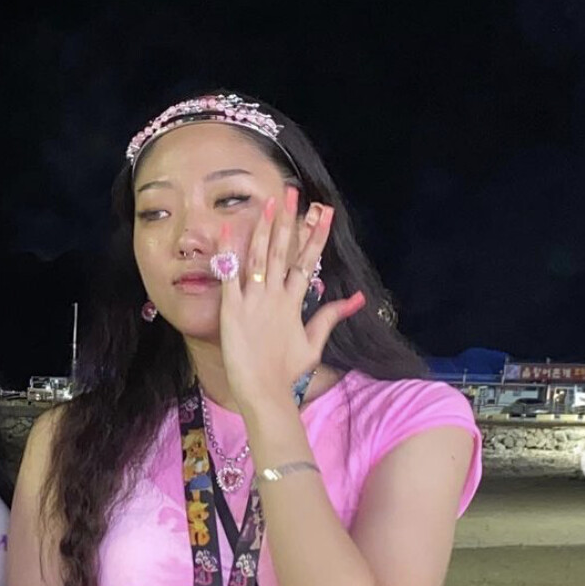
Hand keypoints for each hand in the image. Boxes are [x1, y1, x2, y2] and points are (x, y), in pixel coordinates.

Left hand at [218, 185, 363, 411]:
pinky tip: (227, 227)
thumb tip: (357, 299)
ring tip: (269, 201)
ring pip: (260, 256)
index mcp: (295, 303)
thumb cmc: (286, 372)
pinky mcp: (232, 309)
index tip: (324, 211)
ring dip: (264, 227)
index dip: (316, 235)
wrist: (264, 392)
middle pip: (285, 251)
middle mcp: (276, 296)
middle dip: (289, 220)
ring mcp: (253, 301)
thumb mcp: (313, 343)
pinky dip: (228, 251)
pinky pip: (229, 275)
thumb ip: (331, 317)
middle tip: (292, 193)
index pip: (308, 261)